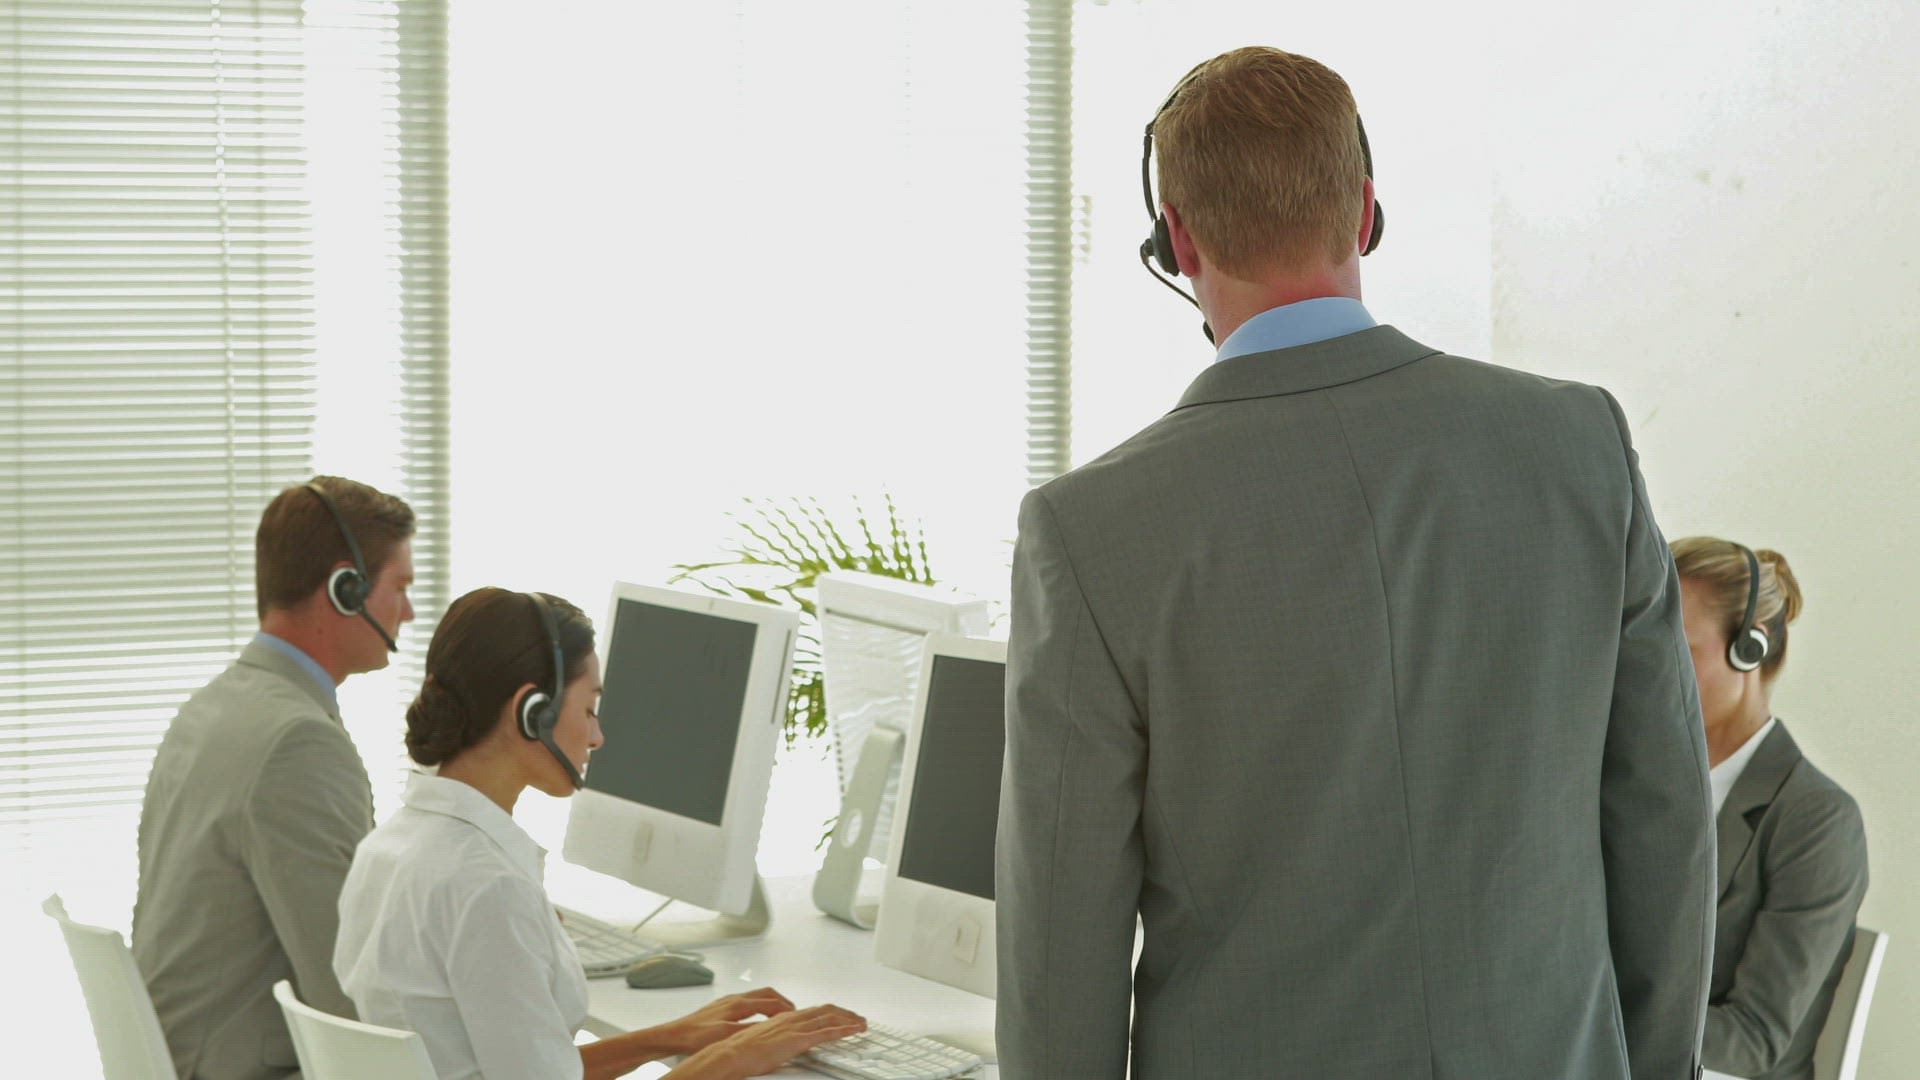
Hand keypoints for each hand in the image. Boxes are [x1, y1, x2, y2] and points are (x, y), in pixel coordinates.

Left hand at [664, 988, 795, 1054]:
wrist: (674, 1035)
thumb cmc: (695, 1035)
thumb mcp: (726, 1035)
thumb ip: (749, 1030)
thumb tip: (768, 1028)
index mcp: (738, 1004)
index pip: (771, 1002)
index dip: (787, 1009)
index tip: (797, 1014)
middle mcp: (734, 999)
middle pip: (767, 993)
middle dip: (783, 1001)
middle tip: (793, 1010)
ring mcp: (728, 1001)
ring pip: (757, 995)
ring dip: (772, 1001)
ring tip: (780, 1011)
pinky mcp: (722, 1007)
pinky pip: (748, 1000)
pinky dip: (760, 1005)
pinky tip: (757, 1015)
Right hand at [673, 1004, 865, 1078]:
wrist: (729, 1054)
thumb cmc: (738, 1051)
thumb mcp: (761, 1041)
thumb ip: (776, 1039)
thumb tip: (782, 1045)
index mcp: (782, 1018)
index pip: (812, 1011)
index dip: (828, 1012)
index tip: (839, 1015)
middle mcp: (790, 1018)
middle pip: (824, 1010)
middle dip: (843, 1013)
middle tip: (856, 1018)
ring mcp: (795, 1028)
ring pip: (830, 1018)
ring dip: (848, 1020)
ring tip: (861, 1024)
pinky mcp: (797, 1040)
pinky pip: (827, 1033)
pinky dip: (844, 1030)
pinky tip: (854, 1031)